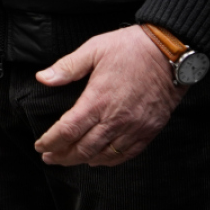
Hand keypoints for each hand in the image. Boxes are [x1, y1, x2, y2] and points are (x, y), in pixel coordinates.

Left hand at [33, 26, 183, 167]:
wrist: (169, 52)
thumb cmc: (131, 48)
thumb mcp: (94, 49)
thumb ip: (67, 67)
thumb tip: (43, 78)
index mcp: (98, 99)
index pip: (68, 130)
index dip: (51, 142)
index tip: (41, 146)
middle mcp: (115, 118)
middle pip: (83, 149)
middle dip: (63, 156)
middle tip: (50, 157)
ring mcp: (133, 127)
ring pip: (103, 155)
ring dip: (83, 161)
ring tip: (71, 159)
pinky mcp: (148, 130)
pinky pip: (126, 154)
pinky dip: (109, 160)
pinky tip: (99, 159)